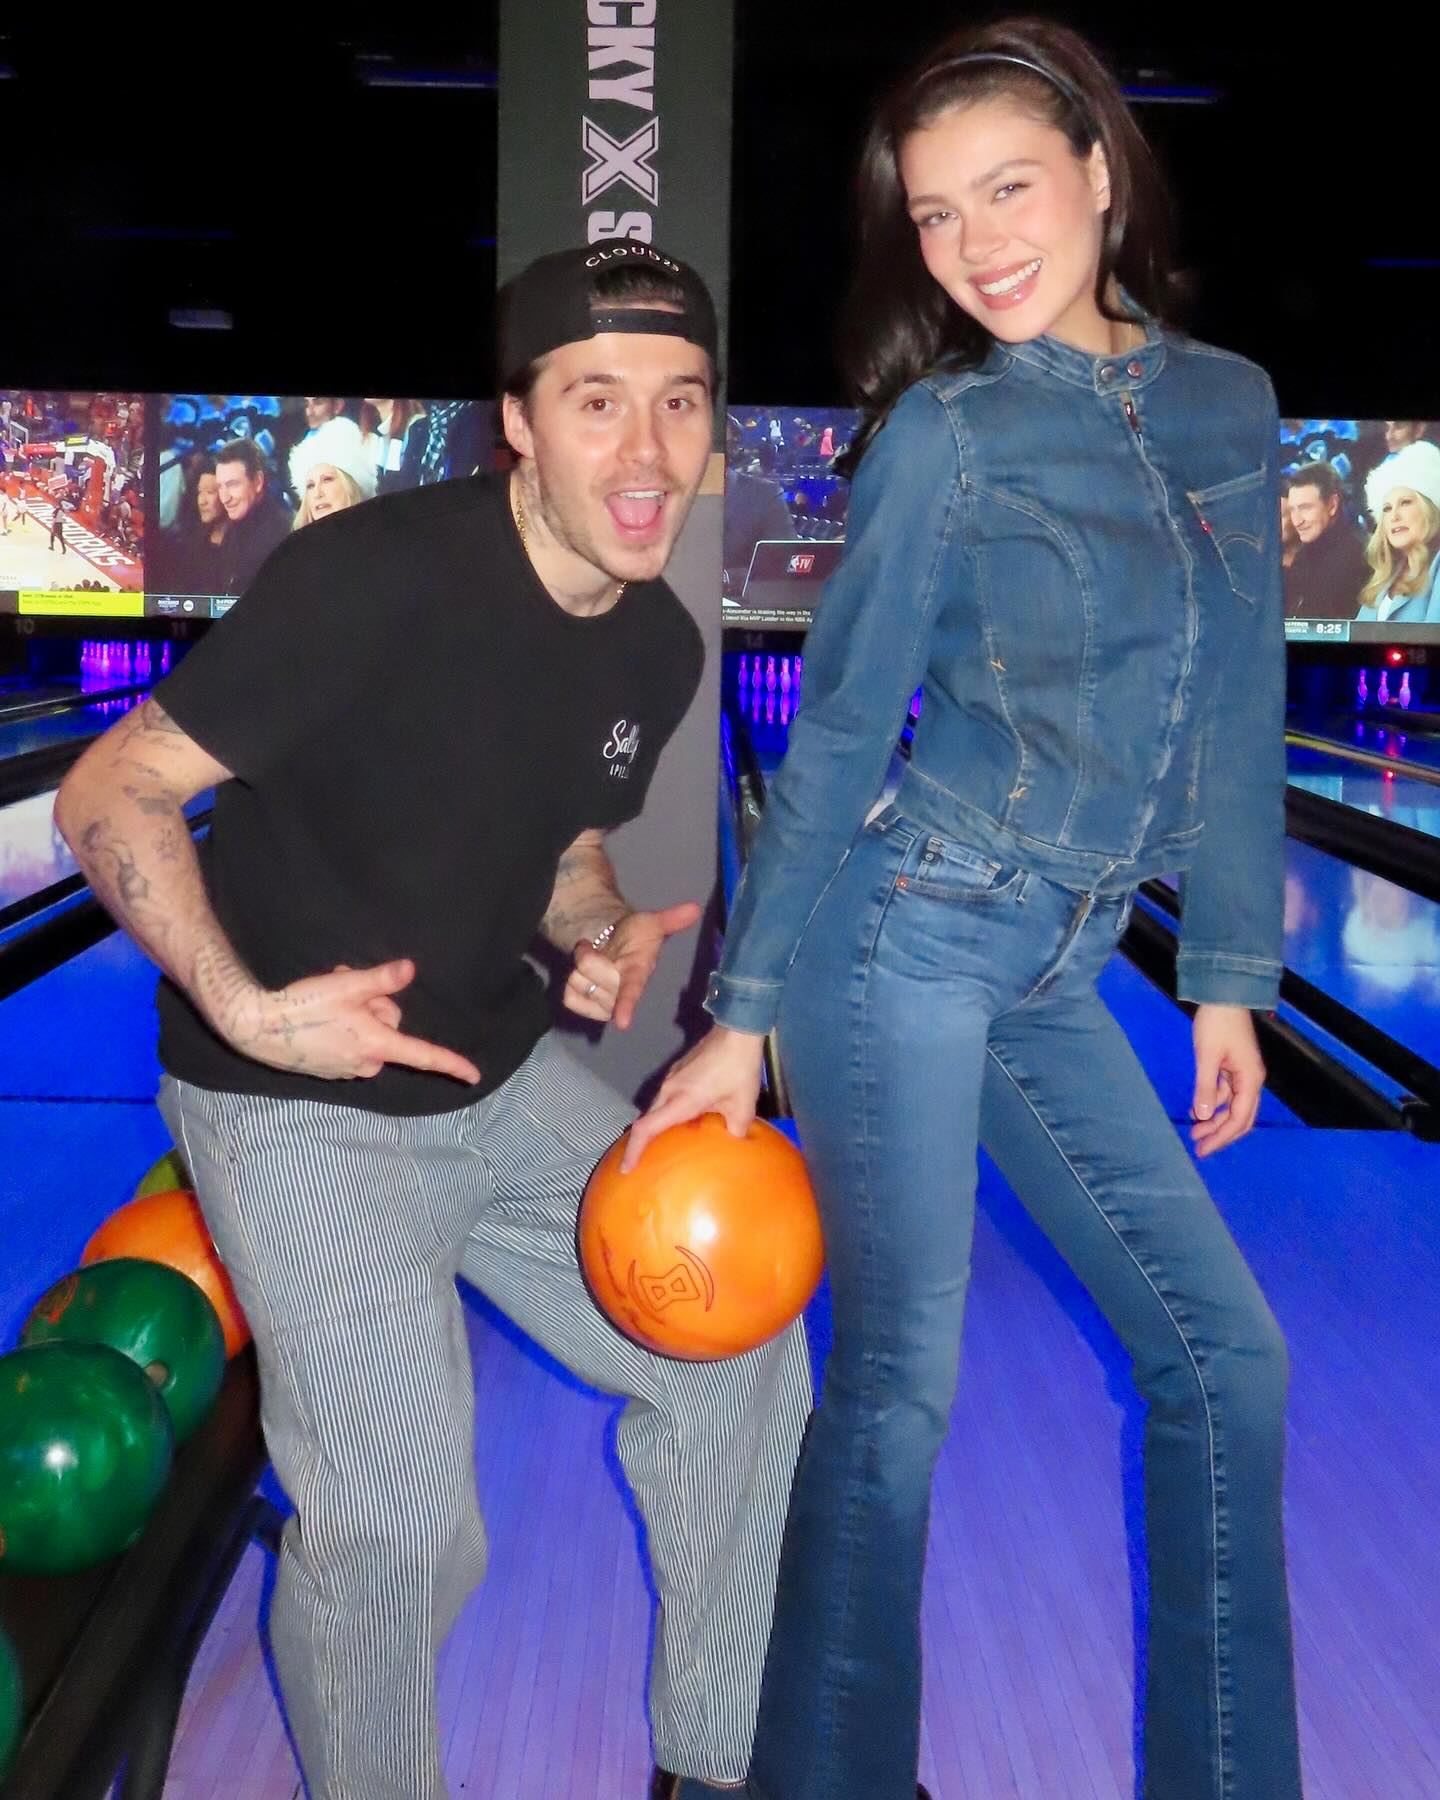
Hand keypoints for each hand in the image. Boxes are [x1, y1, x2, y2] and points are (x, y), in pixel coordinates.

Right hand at [220, 959, 481, 1084]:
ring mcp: (348, 1068)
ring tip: (328, 1000)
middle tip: (345, 989)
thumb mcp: (347, 986)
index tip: (474, 1076)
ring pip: (369, 1032)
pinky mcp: (330, 1069)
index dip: (452, 1064)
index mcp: (377, 1044)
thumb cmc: (304, 1006)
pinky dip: (342, 1026)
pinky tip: (319, 1015)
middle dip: (374, 1005)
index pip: (424, 1056)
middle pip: (390, 1025)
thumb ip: (382, 979)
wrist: (258, 1028)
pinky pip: (351, 1042)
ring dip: (356, 1013)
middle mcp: (367, 1063)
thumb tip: (410, 970)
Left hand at [563, 901, 701, 1028]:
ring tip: (593, 957)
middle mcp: (622, 994)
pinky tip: (582, 976)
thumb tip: (695, 908)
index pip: (632, 992)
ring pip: (580, 984)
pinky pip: (569, 998)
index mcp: (637, 975)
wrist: (614, 942)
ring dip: (580, 965)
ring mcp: (603, 1003)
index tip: (622, 1022)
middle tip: (600, 947)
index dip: (626, 1005)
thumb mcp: (653, 923)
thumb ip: (672, 919)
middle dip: (591, 957)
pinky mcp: (585, 1006)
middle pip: (595, 979)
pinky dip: (571, 983)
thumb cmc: (637, 935)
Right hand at [621, 1026, 765, 1170]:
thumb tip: (733, 1141)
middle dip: (640, 1141)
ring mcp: (672, 1077)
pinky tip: (680, 1119)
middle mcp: (669, 1089)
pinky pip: (665, 1096)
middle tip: (643, 1162)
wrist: (737, 1031)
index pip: (646, 1128)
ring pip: (655, 1106)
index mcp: (681, 1101)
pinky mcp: (678, 1069)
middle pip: (646, 1119)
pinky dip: (665, 1111)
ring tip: (661, 1143)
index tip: (627, 1168)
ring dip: (655, 1125)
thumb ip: (736, 1129)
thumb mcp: (743, 1106)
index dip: (634, 1150)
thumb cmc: (738, 1069)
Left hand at [1190, 1003, 1264, 1156]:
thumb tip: (1202, 1116)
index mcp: (1250, 1080)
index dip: (1221, 1137)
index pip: (1238, 1119)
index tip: (1203, 1149)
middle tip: (1199, 1147)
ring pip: (1232, 1106)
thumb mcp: (1207, 1057)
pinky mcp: (1234, 1066)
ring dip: (1214, 1119)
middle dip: (1220, 1134)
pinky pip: (1225, 1093)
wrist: (1224, 995)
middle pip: (1240, 1117)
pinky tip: (1195, 1108)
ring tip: (1194, 1131)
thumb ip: (1205, 1087)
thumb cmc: (1216, 1024)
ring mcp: (1244, 1074)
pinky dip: (1212, 1102)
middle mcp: (1252, 1081)